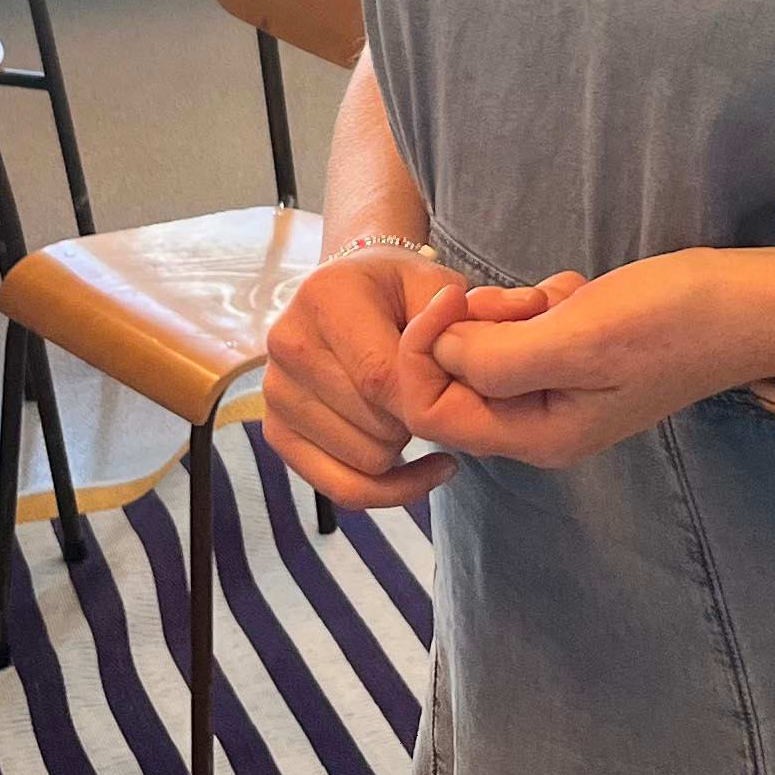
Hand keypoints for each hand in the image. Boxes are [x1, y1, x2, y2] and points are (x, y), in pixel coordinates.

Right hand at [262, 249, 474, 508]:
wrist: (353, 293)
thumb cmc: (404, 292)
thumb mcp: (439, 284)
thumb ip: (468, 309)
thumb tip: (501, 311)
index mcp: (325, 297)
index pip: (380, 377)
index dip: (428, 403)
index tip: (466, 402)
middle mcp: (286, 342)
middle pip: (373, 425)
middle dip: (420, 423)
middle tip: (440, 402)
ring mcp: (274, 391)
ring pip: (362, 461)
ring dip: (403, 452)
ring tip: (419, 417)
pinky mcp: (275, 431)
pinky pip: (338, 488)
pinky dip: (386, 490)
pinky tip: (418, 467)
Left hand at [389, 248, 774, 470]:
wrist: (753, 305)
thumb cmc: (677, 322)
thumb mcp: (582, 336)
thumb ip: (499, 355)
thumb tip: (434, 350)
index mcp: (536, 436)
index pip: (430, 411)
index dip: (421, 353)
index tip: (453, 297)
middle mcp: (538, 423)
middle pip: (452, 378)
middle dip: (473, 325)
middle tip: (526, 298)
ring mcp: (557, 389)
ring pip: (485, 346)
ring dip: (510, 308)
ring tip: (564, 294)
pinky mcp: (574, 357)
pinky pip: (522, 328)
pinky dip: (539, 301)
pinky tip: (581, 292)